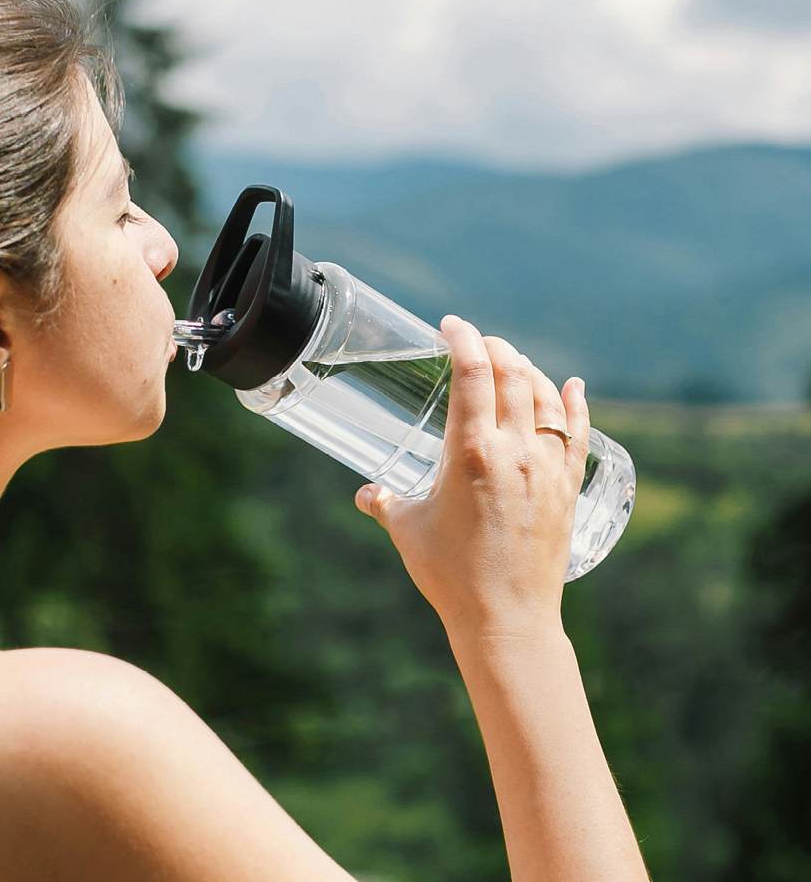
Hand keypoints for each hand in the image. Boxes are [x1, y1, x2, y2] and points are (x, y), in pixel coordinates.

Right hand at [353, 314, 590, 638]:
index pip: (472, 373)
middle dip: (495, 348)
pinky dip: (574, 404)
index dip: (463, 339)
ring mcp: (546, 468)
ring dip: (527, 369)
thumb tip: (367, 493)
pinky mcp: (567, 488)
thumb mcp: (408, 530)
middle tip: (477, 342)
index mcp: (470, 452)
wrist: (507, 618)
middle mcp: (514, 451)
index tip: (451, 325)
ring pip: (545, 398)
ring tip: (511, 360)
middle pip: (512, 374)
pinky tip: (570, 386)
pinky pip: (576, 433)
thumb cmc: (450, 575)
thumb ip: (386, 503)